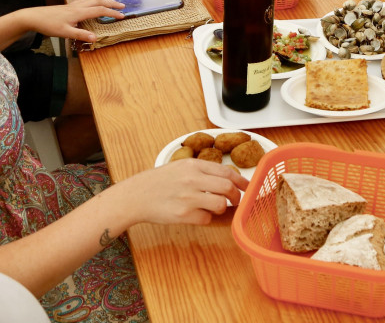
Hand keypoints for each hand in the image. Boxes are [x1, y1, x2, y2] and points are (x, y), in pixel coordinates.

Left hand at [24, 0, 124, 42]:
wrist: (34, 17)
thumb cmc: (48, 25)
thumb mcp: (65, 33)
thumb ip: (80, 34)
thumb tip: (95, 38)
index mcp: (79, 12)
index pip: (100, 10)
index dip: (112, 13)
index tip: (122, 16)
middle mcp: (77, 6)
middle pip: (98, 1)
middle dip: (111, 3)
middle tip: (122, 6)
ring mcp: (73, 5)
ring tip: (111, 2)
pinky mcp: (69, 6)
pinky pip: (85, 0)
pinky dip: (94, 0)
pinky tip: (93, 4)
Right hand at [119, 159, 245, 225]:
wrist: (136, 195)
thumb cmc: (158, 182)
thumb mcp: (180, 167)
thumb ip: (201, 171)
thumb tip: (226, 179)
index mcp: (193, 165)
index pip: (227, 172)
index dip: (242, 180)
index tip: (247, 186)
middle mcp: (192, 179)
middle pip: (228, 188)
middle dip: (236, 197)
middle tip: (235, 201)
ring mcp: (188, 198)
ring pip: (220, 205)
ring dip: (221, 208)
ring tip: (213, 208)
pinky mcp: (183, 215)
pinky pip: (206, 219)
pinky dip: (205, 218)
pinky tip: (196, 214)